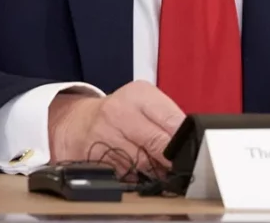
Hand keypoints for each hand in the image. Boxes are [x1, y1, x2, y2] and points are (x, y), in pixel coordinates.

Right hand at [47, 80, 184, 174]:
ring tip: (159, 165)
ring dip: (157, 169)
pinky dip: (137, 175)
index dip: (185, 140)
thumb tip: (190, 139)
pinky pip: (127, 174)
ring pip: (144, 163)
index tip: (191, 148)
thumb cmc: (119, 111)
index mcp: (138, 94)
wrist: (78, 123)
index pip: (172, 121)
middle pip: (158, 144)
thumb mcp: (144, 101)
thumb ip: (167, 116)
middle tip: (180, 162)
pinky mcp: (96, 159)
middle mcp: (119, 113)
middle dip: (173, 158)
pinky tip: (138, 168)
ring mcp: (105, 136)